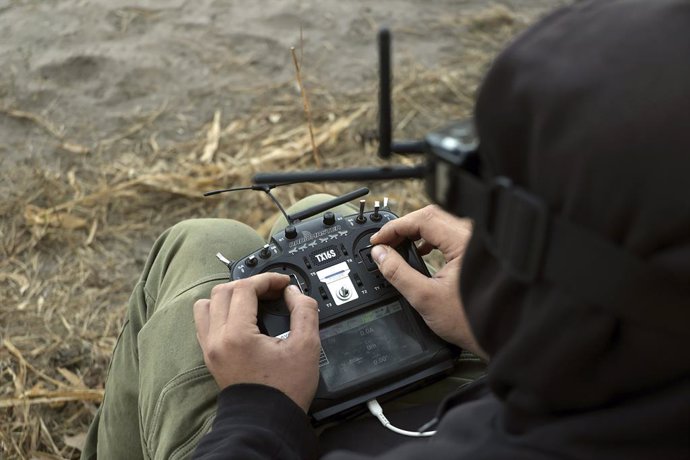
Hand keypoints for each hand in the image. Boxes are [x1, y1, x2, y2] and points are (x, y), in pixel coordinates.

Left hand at [193, 273, 320, 411]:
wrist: (267, 422)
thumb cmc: (284, 391)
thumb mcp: (306, 346)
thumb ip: (304, 311)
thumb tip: (293, 293)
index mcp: (237, 335)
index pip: (244, 288)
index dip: (266, 279)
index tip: (283, 283)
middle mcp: (217, 339)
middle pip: (223, 290)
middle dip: (250, 284)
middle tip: (272, 290)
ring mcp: (210, 348)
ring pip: (208, 303)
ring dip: (230, 295)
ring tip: (252, 301)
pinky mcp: (210, 355)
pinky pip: (204, 321)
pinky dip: (220, 311)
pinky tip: (240, 317)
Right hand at [370, 205, 486, 359]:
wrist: (497, 335)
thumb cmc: (471, 320)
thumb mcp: (424, 297)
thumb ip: (397, 273)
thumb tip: (380, 254)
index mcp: (463, 242)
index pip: (422, 219)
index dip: (395, 227)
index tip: (378, 240)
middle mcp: (471, 237)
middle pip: (430, 217)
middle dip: (403, 228)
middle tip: (385, 243)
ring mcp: (474, 243)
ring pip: (438, 224)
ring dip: (415, 233)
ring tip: (398, 247)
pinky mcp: (474, 251)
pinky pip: (447, 234)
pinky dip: (428, 239)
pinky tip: (420, 251)